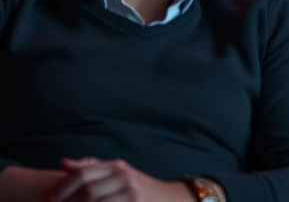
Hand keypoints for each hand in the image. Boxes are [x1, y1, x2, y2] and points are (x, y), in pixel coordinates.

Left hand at [50, 158, 192, 201]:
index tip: (50, 199)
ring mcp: (132, 194)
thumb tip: (62, 163)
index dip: (63, 188)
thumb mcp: (114, 172)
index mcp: (116, 166)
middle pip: (88, 192)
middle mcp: (125, 177)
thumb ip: (89, 167)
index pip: (83, 174)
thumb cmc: (133, 186)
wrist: (165, 197)